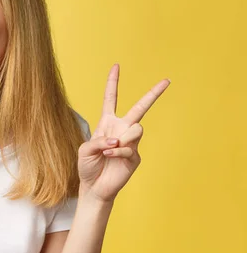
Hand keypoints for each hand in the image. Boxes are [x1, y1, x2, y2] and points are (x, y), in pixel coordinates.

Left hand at [78, 64, 169, 202]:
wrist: (94, 186)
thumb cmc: (88, 166)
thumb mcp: (85, 149)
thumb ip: (99, 140)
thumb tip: (117, 139)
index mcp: (107, 122)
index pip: (111, 98)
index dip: (113, 82)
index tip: (116, 65)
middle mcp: (121, 129)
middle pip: (140, 107)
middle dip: (153, 93)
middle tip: (167, 81)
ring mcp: (130, 142)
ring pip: (137, 128)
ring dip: (121, 138)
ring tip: (109, 149)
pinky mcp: (135, 156)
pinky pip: (129, 147)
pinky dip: (117, 151)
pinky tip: (110, 156)